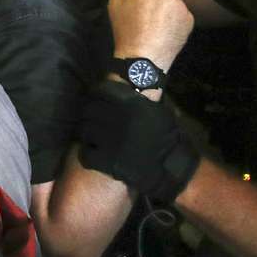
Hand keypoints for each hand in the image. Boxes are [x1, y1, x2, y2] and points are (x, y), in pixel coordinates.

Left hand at [78, 82, 199, 201]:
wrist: (172, 169)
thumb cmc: (167, 138)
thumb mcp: (157, 112)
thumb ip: (135, 100)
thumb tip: (115, 87)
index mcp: (133, 104)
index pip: (101, 91)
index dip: (95, 95)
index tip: (94, 100)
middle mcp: (120, 119)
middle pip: (89, 110)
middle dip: (88, 116)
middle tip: (91, 121)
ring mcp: (113, 141)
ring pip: (84, 131)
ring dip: (86, 134)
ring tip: (91, 138)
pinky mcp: (108, 162)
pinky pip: (85, 154)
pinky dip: (86, 154)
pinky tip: (93, 154)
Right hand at [104, 0, 192, 72]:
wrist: (143, 58)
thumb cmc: (126, 30)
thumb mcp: (115, 5)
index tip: (139, 0)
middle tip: (147, 13)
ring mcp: (180, 5)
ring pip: (174, 0)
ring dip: (168, 6)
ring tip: (157, 23)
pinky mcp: (189, 19)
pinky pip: (183, 13)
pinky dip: (176, 19)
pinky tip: (166, 30)